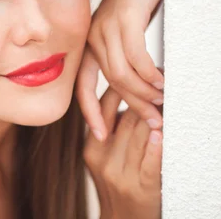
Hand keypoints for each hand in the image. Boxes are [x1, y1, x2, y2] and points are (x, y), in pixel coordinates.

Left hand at [76, 0, 164, 140]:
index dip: (89, 113)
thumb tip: (137, 85)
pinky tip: (161, 80)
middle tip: (154, 122)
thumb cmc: (135, 1)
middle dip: (132, 107)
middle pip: (109, 84)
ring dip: (144, 92)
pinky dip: (149, 72)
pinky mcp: (125, 19)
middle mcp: (93, 39)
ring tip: (162, 101)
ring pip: (121, 73)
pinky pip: (135, 56)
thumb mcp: (124, 33)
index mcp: (89, 45)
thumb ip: (124, 57)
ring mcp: (107, 29)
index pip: (82, 86)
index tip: (100, 136)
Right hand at [83, 86, 162, 218]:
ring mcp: (121, 174)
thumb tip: (125, 95)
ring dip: (155, 116)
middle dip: (145, 97)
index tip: (137, 70)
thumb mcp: (103, 157)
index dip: (122, 86)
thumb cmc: (117, 184)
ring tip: (168, 98)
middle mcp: (103, 159)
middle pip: (126, 118)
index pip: (104, 107)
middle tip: (160, 79)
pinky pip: (149, 163)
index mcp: (92, 147)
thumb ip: (110, 130)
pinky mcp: (141, 189)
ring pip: (139, 136)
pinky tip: (160, 133)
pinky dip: (155, 147)